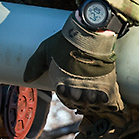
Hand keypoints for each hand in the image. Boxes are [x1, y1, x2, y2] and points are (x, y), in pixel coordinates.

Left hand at [23, 12, 126, 127]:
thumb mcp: (45, 50)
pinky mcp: (109, 87)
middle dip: (80, 97)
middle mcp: (78, 93)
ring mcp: (94, 91)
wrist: (89, 34)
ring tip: (95, 88)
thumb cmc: (65, 42)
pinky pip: (112, 104)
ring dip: (94, 100)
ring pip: (94, 105)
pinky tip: (107, 96)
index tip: (70, 86)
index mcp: (62, 86)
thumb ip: (34, 64)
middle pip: (80, 103)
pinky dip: (110, 103)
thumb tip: (26, 79)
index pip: (64, 99)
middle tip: (83, 85)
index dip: (67, 94)